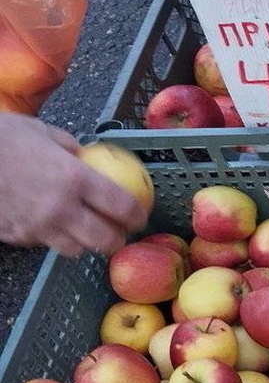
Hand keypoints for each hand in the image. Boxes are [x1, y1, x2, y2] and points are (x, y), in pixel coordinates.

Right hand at [0, 112, 148, 256]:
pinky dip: (52, 239)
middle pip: (105, 240)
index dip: (138, 215)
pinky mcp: (16, 236)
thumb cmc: (1, 137)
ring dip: (85, 243)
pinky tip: (49, 224)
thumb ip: (72, 149)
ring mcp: (36, 227)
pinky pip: (43, 244)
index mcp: (75, 179)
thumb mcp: (44, 132)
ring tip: (85, 231)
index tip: (141, 215)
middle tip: (118, 232)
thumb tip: (90, 157)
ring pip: (75, 250)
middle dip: (117, 239)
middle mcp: (61, 208)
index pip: (122, 206)